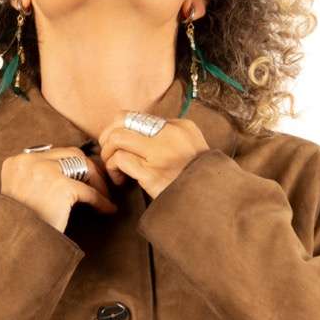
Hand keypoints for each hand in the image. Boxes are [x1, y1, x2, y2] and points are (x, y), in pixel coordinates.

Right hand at [0, 145, 117, 233]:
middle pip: (70, 154)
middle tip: (100, 185)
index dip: (72, 165)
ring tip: (104, 196)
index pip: (52, 154)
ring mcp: (44, 171)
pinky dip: (101, 200)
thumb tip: (65, 173)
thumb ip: (34, 180)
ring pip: (82, 165)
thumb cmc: (20, 229)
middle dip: (89, 168)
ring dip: (97, 181)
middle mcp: (28, 162)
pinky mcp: (61, 187)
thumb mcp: (19, 197)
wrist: (18, 248)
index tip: (83, 178)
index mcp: (15, 163)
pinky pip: (89, 191)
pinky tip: (108, 209)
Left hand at [96, 112, 211, 197]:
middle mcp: (170, 134)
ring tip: (115, 169)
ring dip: (108, 154)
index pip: (137, 116)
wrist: (211, 202)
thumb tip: (142, 135)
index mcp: (180, 126)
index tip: (120, 145)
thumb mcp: (193, 149)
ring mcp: (161, 153)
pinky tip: (120, 179)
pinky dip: (114, 169)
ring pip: (117, 138)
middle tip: (108, 153)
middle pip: (122, 120)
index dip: (121, 129)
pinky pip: (121, 160)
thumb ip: (172, 138)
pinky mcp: (153, 173)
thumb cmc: (198, 180)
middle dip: (107, 136)